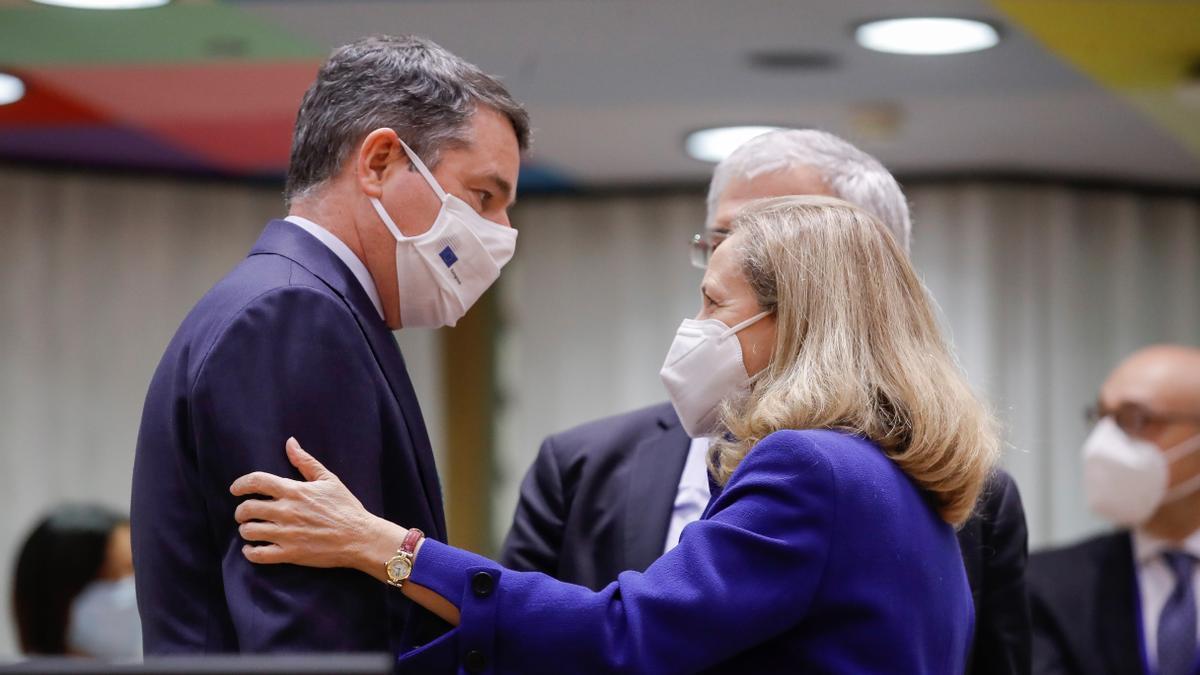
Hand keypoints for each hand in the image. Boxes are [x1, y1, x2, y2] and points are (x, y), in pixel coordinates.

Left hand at [230, 438, 394, 571]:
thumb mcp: (328, 480)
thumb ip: (306, 462)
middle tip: (244, 513)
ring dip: (245, 529)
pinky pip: (258, 554)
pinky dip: (250, 552)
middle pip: (247, 508)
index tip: (235, 489)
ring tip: (250, 529)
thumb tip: (290, 443)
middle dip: (241, 510)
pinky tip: (252, 548)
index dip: (241, 484)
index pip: (257, 481)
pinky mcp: (290, 554)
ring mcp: (287, 534)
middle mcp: (286, 511)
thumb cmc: (346, 507)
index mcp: (294, 491)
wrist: (360, 537)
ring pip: (249, 531)